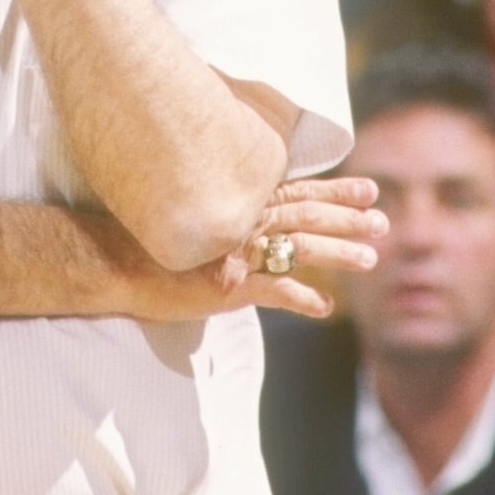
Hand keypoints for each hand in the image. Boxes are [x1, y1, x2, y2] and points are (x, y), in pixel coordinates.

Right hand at [93, 177, 382, 324]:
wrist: (111, 258)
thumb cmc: (143, 233)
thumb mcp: (188, 207)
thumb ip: (220, 203)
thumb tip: (242, 201)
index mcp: (236, 202)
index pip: (296, 190)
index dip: (334, 189)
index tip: (368, 187)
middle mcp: (241, 220)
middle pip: (306, 214)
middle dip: (347, 217)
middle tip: (383, 220)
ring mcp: (236, 252)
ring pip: (300, 246)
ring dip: (338, 252)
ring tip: (371, 258)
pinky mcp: (226, 284)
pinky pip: (274, 289)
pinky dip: (302, 298)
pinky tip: (325, 307)